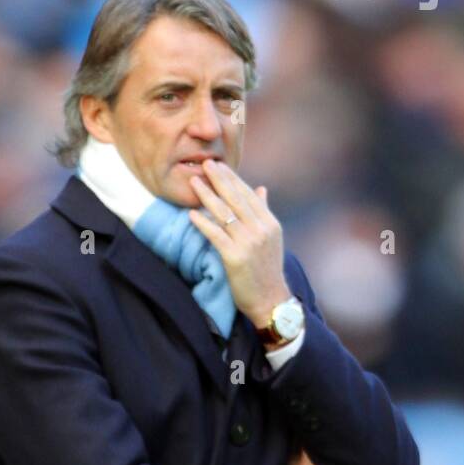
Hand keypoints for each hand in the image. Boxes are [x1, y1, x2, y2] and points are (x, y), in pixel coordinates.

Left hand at [187, 161, 289, 327]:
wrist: (271, 301)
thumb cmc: (267, 271)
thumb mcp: (271, 239)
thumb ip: (264, 212)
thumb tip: (261, 189)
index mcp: (270, 223)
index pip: (248, 194)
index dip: (232, 178)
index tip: (218, 165)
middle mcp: (261, 229)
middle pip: (236, 199)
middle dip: (219, 179)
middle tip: (205, 164)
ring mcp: (249, 242)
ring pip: (225, 213)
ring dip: (207, 195)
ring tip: (194, 182)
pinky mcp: (236, 257)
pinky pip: (216, 235)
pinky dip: (203, 223)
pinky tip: (191, 214)